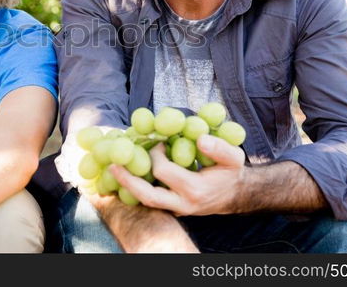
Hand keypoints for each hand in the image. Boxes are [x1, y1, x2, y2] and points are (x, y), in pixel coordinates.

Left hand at [109, 134, 245, 215]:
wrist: (234, 195)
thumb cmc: (230, 173)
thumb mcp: (234, 158)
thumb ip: (219, 148)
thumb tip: (199, 138)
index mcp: (195, 190)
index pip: (164, 171)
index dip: (156, 153)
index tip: (156, 140)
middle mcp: (182, 204)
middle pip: (148, 196)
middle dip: (127, 180)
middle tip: (112, 165)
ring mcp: (176, 209)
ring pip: (145, 201)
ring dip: (127, 185)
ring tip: (112, 170)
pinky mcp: (171, 209)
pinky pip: (149, 201)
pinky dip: (136, 188)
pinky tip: (124, 174)